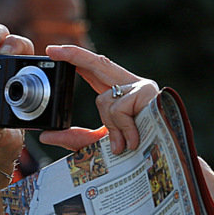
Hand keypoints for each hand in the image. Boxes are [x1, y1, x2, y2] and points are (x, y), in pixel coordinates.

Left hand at [40, 44, 158, 154]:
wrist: (167, 163)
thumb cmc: (138, 153)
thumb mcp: (101, 144)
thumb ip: (76, 138)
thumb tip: (46, 136)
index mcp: (122, 93)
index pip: (95, 71)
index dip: (76, 59)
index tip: (54, 52)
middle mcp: (132, 86)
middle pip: (99, 64)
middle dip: (73, 55)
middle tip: (50, 51)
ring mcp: (142, 87)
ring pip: (104, 101)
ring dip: (111, 126)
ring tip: (126, 144)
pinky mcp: (147, 94)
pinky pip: (118, 109)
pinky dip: (122, 128)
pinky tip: (134, 139)